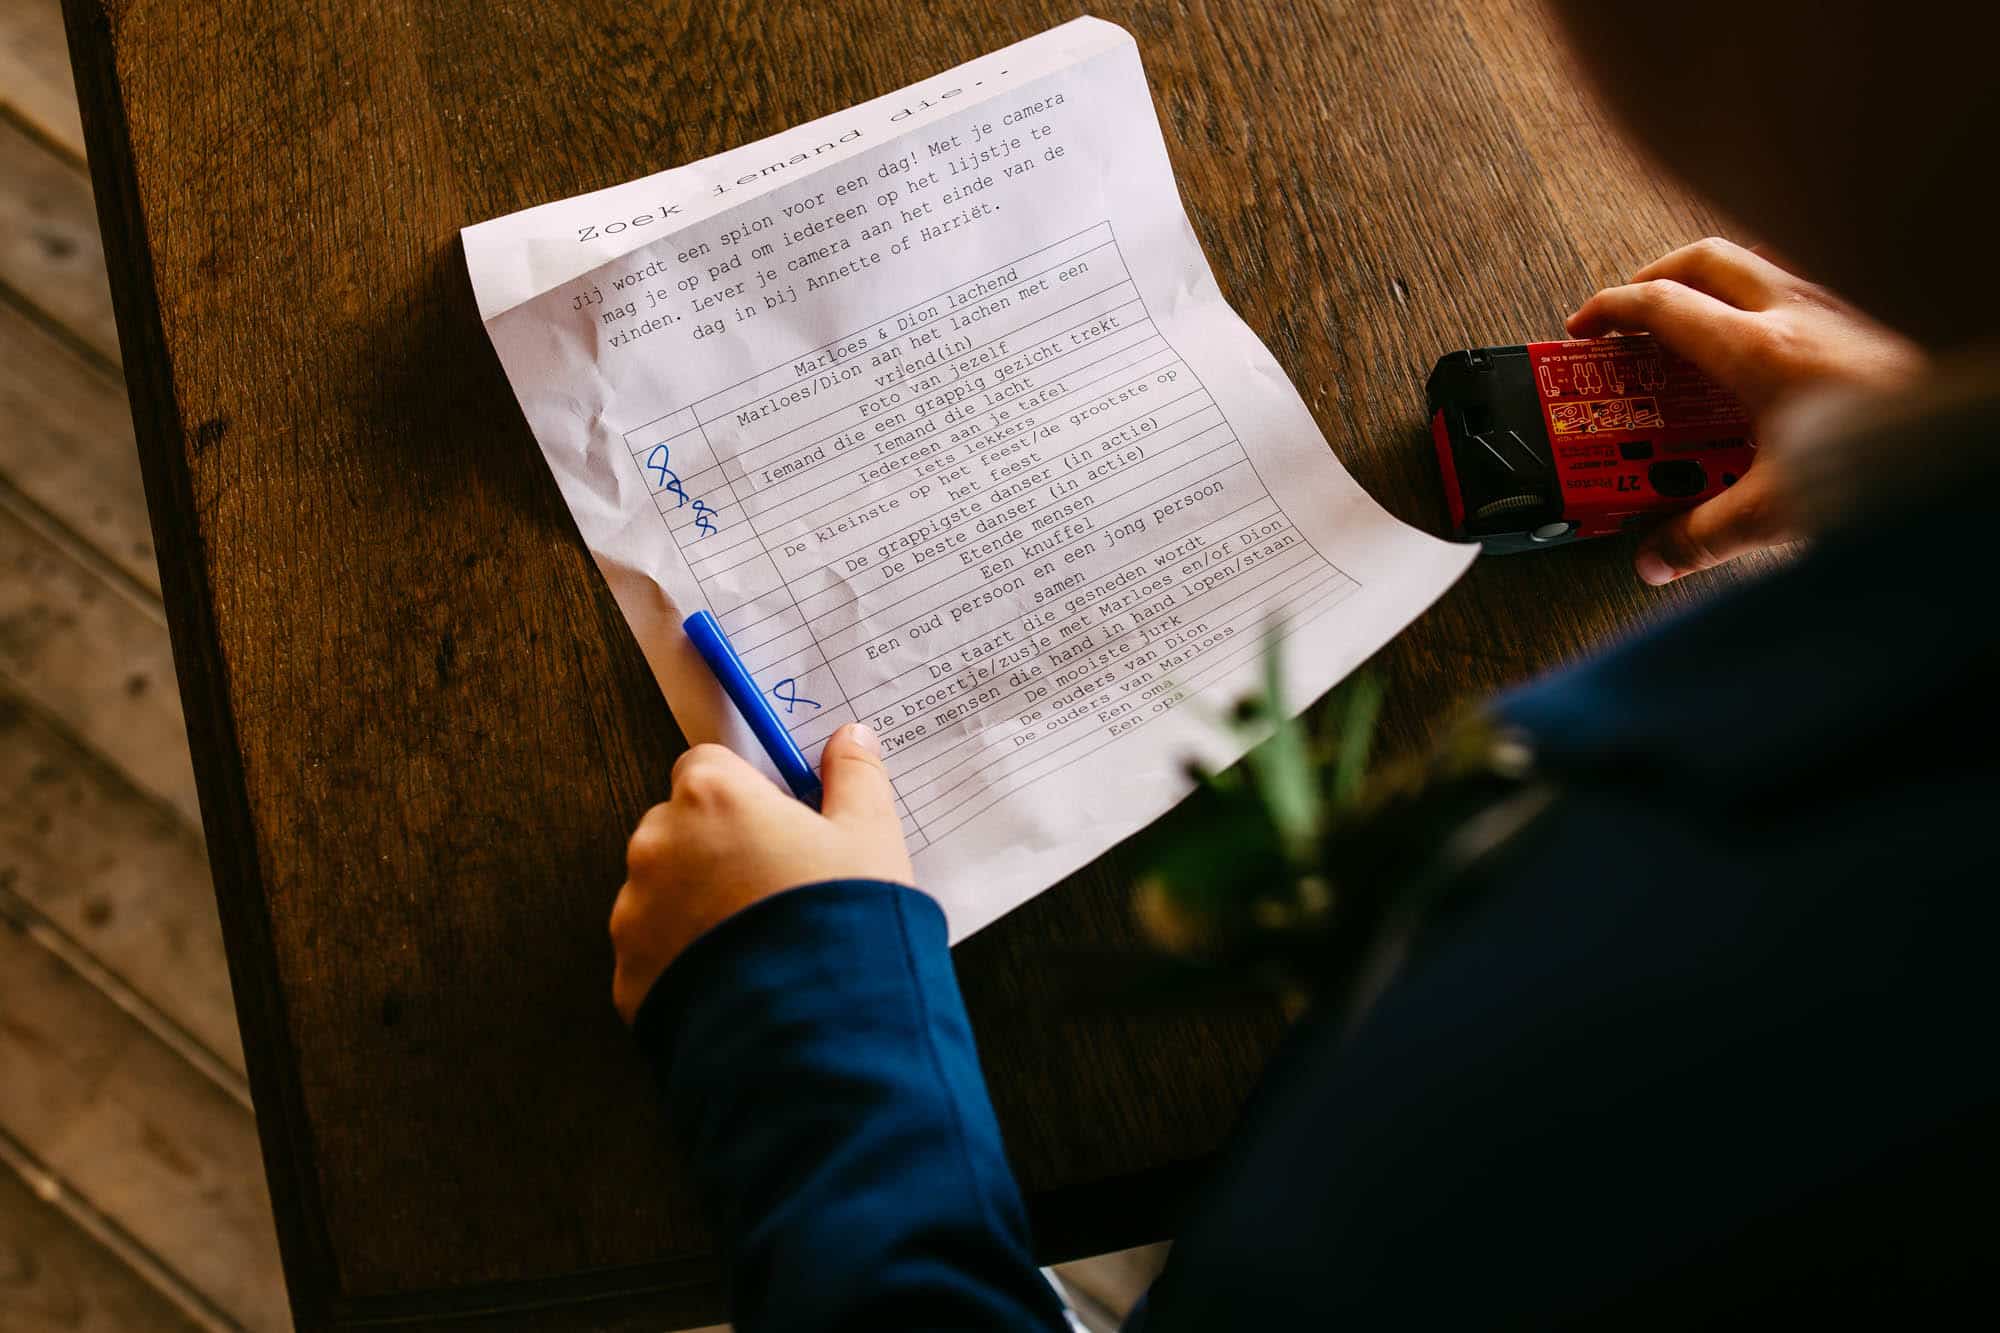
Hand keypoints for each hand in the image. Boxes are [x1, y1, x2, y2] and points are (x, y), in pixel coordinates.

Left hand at [610, 723, 913, 1023]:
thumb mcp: (870, 839)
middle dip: (717, 847)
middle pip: (679, 827)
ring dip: (696, 905)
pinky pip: (655, 955)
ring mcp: (634, 914)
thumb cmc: (843, 920)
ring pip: (662, 892)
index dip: (745, 792)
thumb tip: (851, 739)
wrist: (817, 1033)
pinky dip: (685, 962)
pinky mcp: (628, 977)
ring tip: (759, 940)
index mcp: (712, 797)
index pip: (708, 765)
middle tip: (775, 885)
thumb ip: (855, 778)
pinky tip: (736, 981)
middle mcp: (657, 846)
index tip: (777, 820)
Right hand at [1565, 237, 1922, 583]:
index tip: (1583, 328)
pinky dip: (1766, 300)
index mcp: (1759, 350)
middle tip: (1628, 316)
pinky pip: (1800, 285)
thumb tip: (1660, 556)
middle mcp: (1797, 311)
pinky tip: (1768, 345)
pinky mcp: (1869, 317)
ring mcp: (1838, 304)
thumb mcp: (1781, 509)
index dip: (1609, 310)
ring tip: (1692, 322)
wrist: (1973, 437)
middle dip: (1652, 279)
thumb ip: (1707, 535)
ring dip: (1713, 281)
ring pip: (1755, 261)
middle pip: (1701, 259)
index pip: (1661, 305)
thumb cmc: (1899, 456)